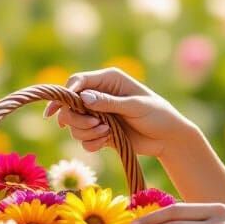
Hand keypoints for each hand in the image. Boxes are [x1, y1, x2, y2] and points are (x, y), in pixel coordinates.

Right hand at [43, 68, 191, 158]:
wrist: (169, 138)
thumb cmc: (158, 115)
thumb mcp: (136, 106)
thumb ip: (110, 102)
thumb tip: (83, 97)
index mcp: (109, 81)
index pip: (77, 82)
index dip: (63, 95)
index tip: (56, 110)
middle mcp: (99, 95)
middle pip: (69, 105)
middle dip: (77, 118)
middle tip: (96, 125)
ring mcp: (98, 114)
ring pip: (73, 124)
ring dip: (86, 132)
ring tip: (107, 133)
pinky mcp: (100, 132)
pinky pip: (83, 139)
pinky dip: (91, 142)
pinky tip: (106, 141)